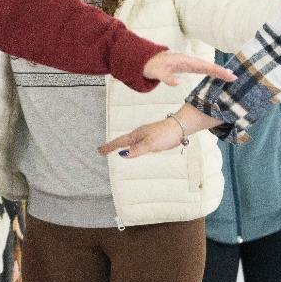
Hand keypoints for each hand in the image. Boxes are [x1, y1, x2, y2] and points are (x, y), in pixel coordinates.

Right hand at [98, 104, 220, 157]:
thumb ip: (137, 149)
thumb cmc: (166, 134)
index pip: (119, 142)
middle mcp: (139, 134)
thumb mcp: (150, 144)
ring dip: (121, 146)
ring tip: (113, 150)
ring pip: (131, 142)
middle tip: (102, 151)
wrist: (181, 127)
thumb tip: (123, 154)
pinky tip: (134, 149)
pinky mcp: (153, 138)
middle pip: (123, 142)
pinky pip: (139, 144)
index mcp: (137, 135)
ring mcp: (146, 135)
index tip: (99, 151)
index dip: (109, 147)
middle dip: (112, 146)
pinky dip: (132, 147)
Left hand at [142, 51, 235, 86]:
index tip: (230, 75)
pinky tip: (216, 78)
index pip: (205, 66)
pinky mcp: (187, 68)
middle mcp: (189, 61)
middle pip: (209, 66)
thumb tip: (178, 82)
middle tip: (235, 78)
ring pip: (206, 68)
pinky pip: (202, 71)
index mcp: (185, 61)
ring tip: (230, 78)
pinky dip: (210, 74)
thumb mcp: (157, 72)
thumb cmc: (151, 66)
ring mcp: (188, 64)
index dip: (218, 71)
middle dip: (222, 72)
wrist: (144, 61)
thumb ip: (167, 77)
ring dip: (218, 73)